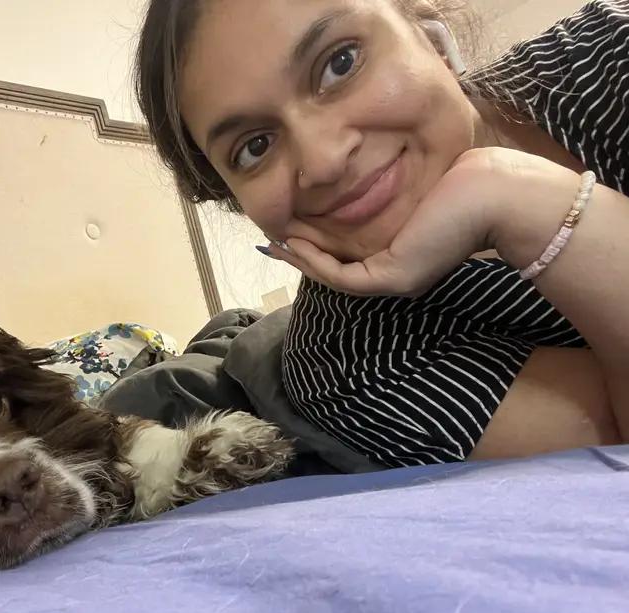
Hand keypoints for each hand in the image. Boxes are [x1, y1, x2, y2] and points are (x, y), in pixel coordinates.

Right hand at [274, 148, 570, 296]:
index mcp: (405, 253)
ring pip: (334, 274)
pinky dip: (313, 261)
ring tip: (273, 239)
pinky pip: (341, 275)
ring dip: (301, 259)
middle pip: (337, 266)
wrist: (497, 191)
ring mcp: (396, 278)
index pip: (351, 253)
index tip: (289, 224)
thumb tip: (353, 180)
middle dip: (301, 251)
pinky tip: (292, 242)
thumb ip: (385, 193)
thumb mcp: (412, 185)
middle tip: (270, 234)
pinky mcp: (394, 276)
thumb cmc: (464, 179)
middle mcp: (398, 272)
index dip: (316, 242)